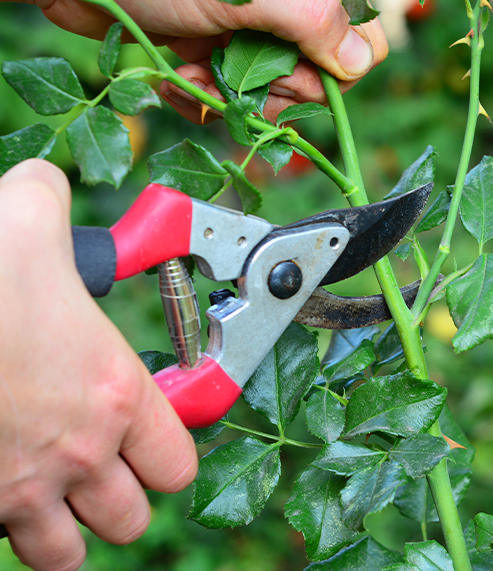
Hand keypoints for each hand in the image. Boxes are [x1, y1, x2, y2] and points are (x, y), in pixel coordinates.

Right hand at [0, 160, 197, 570]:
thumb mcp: (24, 222)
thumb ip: (50, 201)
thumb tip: (46, 183)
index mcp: (115, 394)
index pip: (178, 460)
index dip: (168, 451)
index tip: (150, 437)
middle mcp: (80, 453)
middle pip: (132, 516)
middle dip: (123, 496)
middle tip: (104, 466)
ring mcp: (22, 494)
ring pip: (71, 553)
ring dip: (70, 528)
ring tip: (58, 491)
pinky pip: (8, 552)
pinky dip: (12, 533)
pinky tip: (4, 490)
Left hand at [34, 0, 387, 121]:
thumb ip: (314, 23)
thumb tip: (361, 62)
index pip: (359, 49)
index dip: (327, 76)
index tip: (287, 73)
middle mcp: (285, 16)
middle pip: (313, 83)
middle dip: (270, 89)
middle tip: (232, 69)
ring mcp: (251, 35)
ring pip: (270, 97)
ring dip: (231, 97)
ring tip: (195, 73)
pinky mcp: (219, 53)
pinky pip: (233, 98)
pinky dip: (205, 97)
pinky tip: (181, 77)